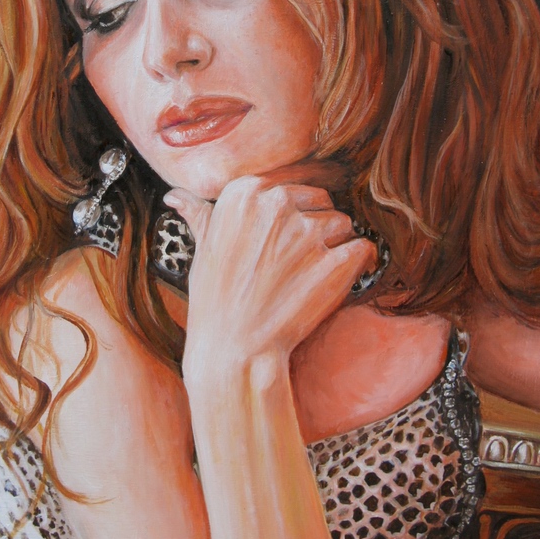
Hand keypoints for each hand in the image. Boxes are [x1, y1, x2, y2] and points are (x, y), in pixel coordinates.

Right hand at [164, 173, 376, 381]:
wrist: (233, 350)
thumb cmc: (215, 300)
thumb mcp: (202, 250)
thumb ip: (200, 215)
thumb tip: (176, 197)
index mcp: (244, 192)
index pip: (293, 188)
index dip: (293, 219)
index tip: (279, 249)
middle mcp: (276, 203)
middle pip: (323, 203)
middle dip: (318, 229)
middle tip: (296, 266)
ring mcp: (307, 232)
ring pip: (344, 224)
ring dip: (336, 248)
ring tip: (310, 278)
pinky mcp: (335, 261)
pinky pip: (363, 249)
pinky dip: (357, 266)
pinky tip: (336, 284)